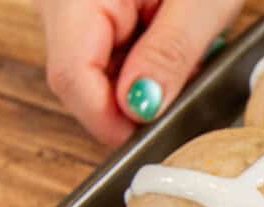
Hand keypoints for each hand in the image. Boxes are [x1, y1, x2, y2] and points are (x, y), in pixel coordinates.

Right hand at [35, 0, 243, 145]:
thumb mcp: (199, 3)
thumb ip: (168, 56)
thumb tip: (141, 109)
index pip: (73, 80)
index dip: (114, 120)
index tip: (156, 135)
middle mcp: (64, 0)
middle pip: (83, 81)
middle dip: (136, 102)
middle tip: (187, 90)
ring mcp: (75, 3)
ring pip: (99, 69)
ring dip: (146, 80)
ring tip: (190, 53)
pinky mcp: (95, 6)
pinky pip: (112, 48)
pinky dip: (146, 58)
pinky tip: (177, 42)